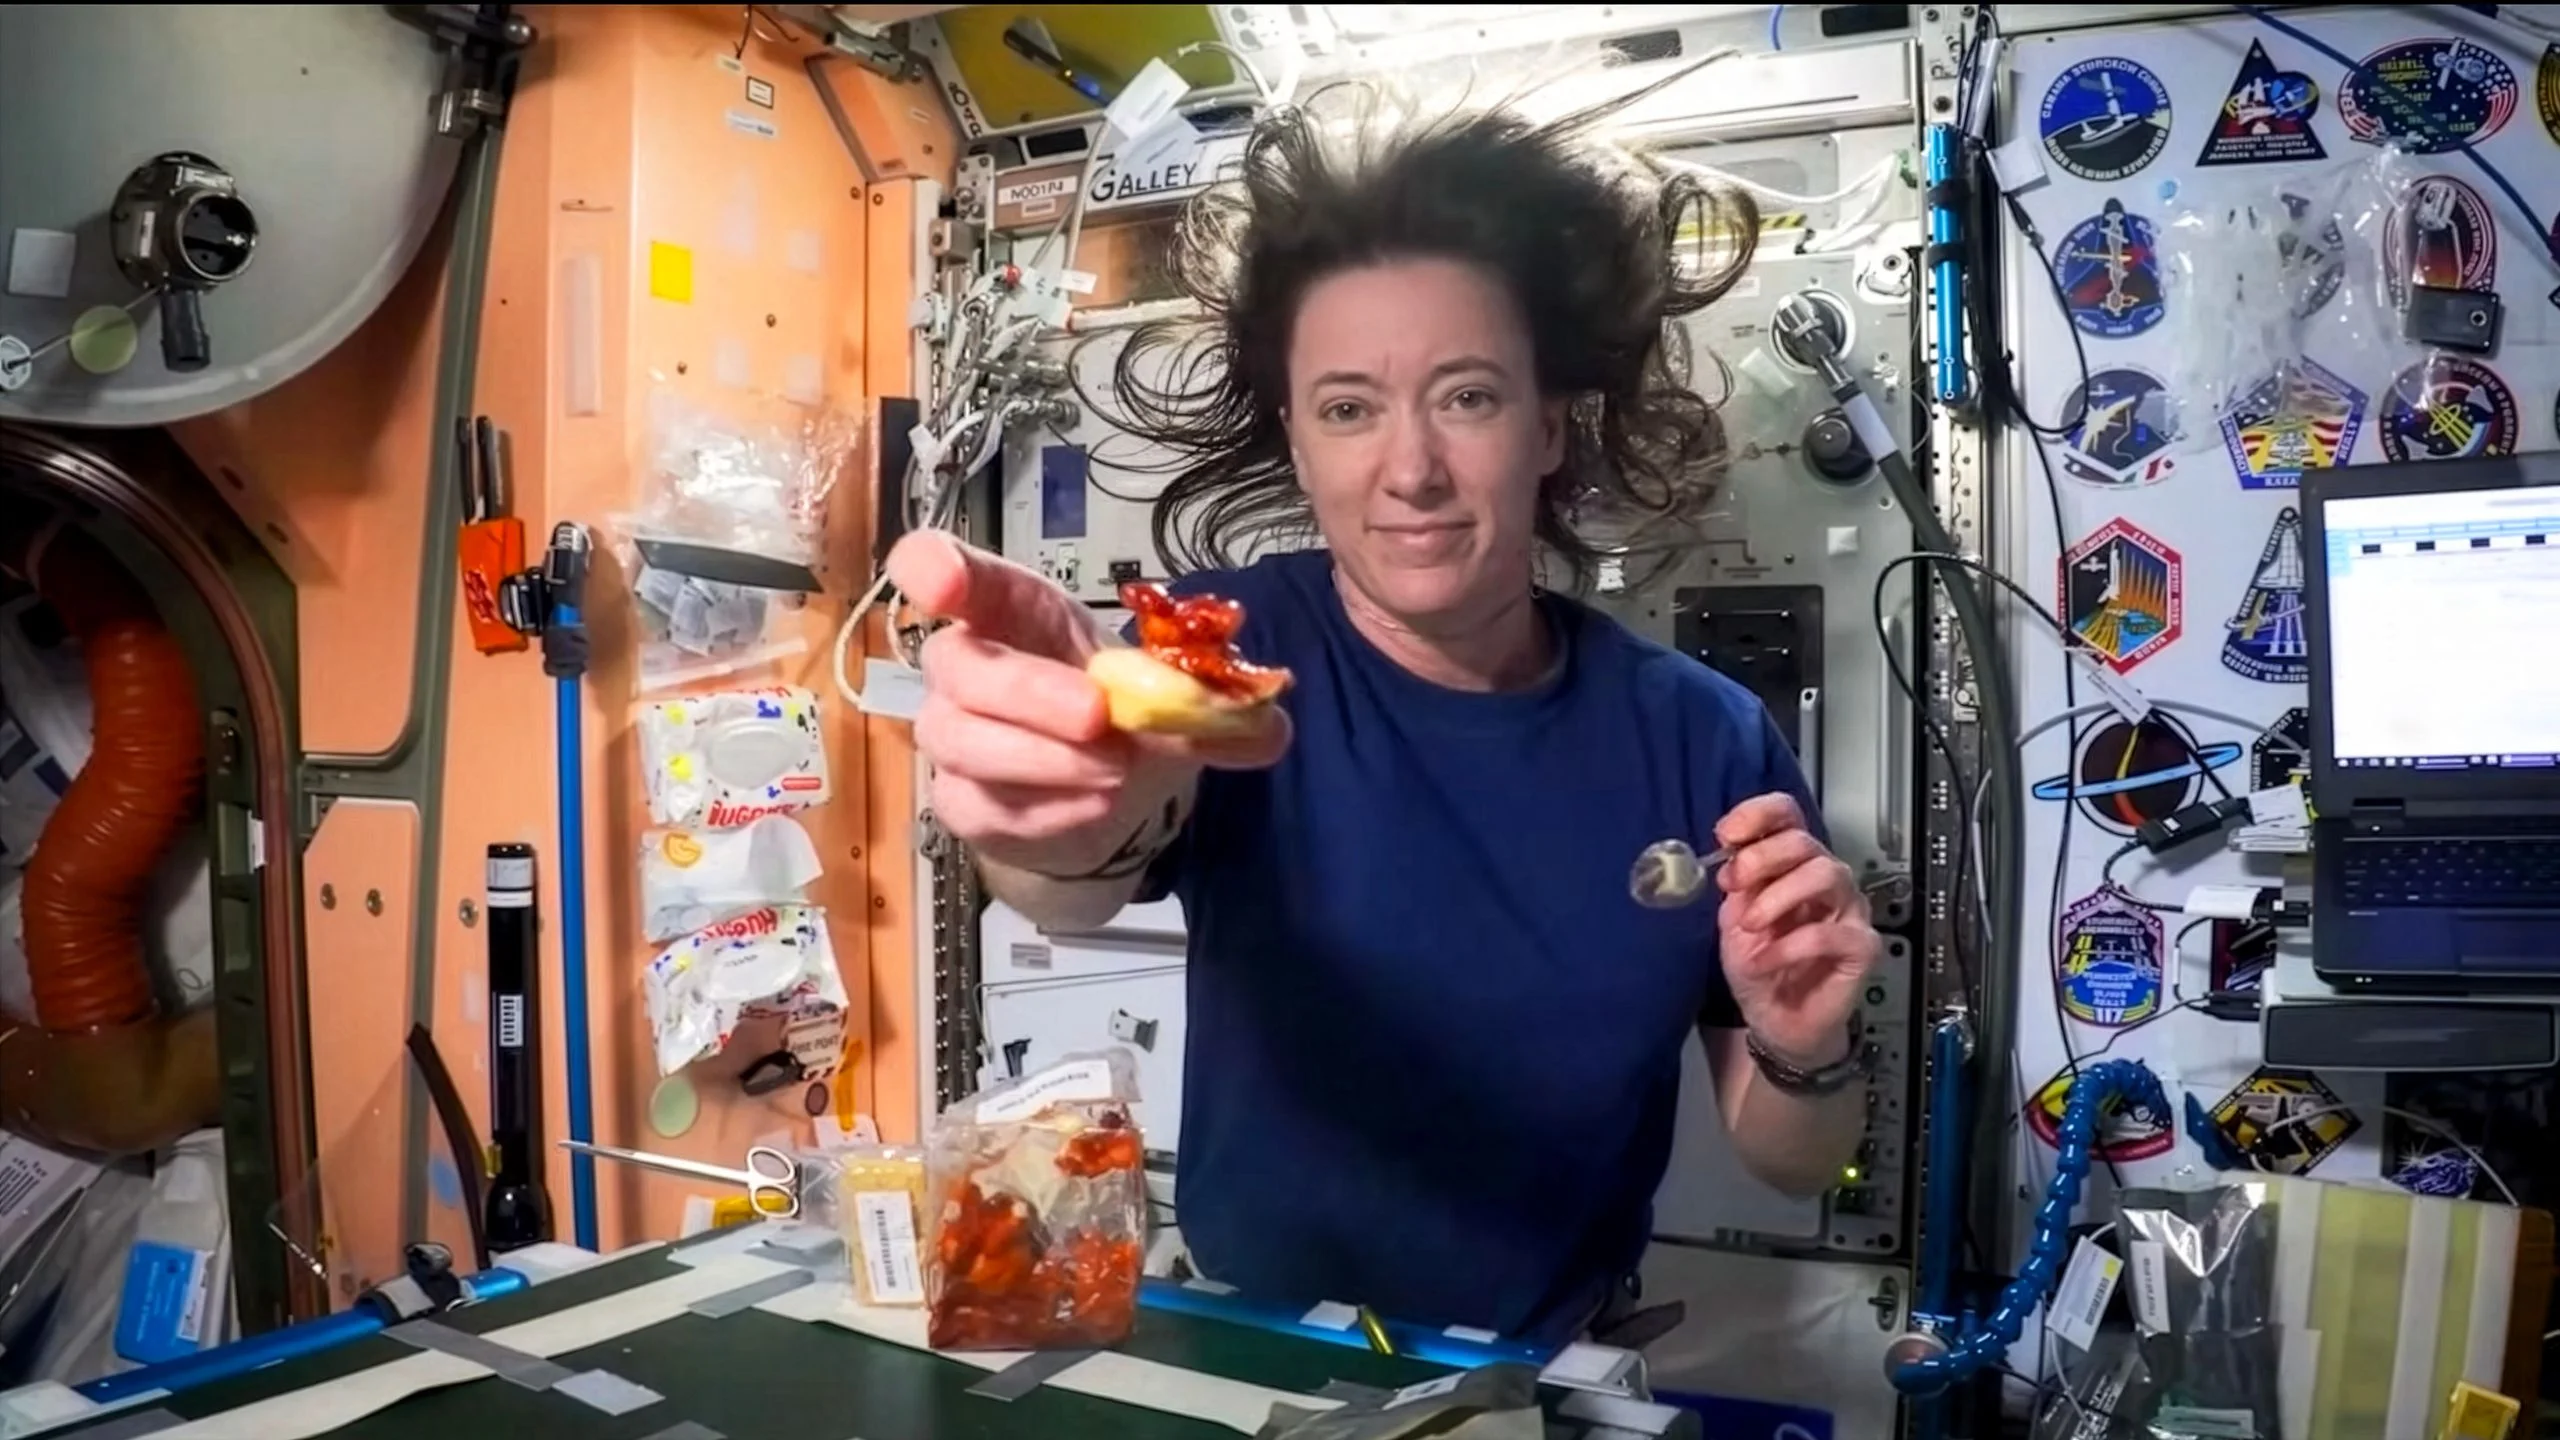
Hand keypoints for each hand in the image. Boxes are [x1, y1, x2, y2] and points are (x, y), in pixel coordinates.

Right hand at [888, 533, 1289, 874]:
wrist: (1103, 797)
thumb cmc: (1121, 717)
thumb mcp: (1173, 695)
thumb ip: (1221, 700)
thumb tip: (1270, 724)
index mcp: (1015, 613)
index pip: (947, 571)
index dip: (933, 567)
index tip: (940, 580)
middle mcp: (968, 667)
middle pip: (959, 665)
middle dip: (1030, 692)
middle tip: (1100, 717)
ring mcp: (954, 736)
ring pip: (961, 740)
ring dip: (1043, 758)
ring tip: (1114, 774)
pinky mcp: (958, 801)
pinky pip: (983, 804)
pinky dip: (1045, 809)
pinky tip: (1093, 805)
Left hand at [1713, 793, 1879, 1066]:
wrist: (1777, 1020)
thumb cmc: (1760, 966)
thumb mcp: (1733, 920)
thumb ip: (1736, 886)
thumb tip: (1730, 856)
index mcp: (1792, 864)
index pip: (1788, 816)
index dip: (1759, 814)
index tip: (1727, 833)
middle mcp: (1826, 878)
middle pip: (1804, 842)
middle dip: (1761, 858)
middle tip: (1733, 884)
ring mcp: (1849, 911)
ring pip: (1826, 874)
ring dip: (1778, 896)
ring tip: (1750, 925)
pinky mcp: (1862, 947)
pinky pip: (1830, 934)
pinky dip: (1788, 947)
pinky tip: (1764, 962)